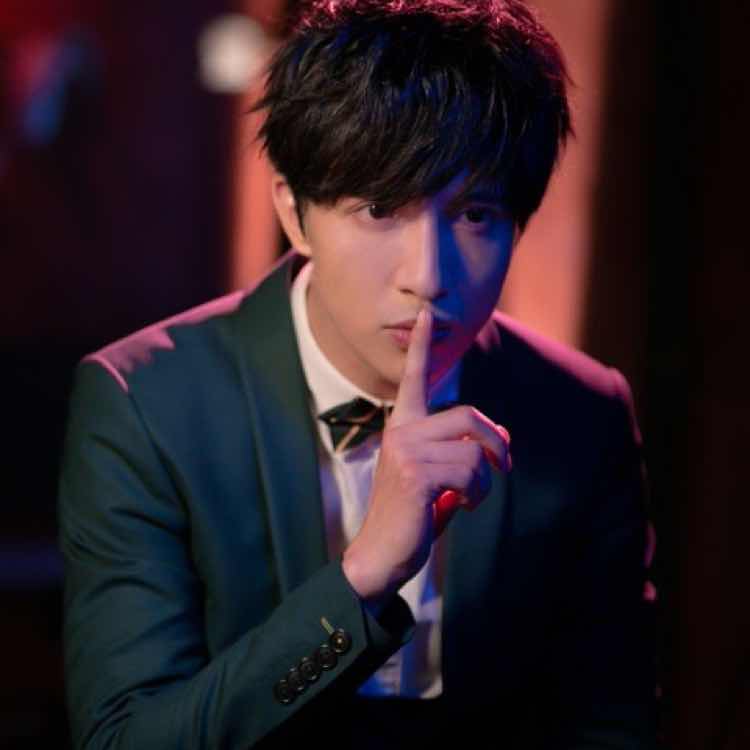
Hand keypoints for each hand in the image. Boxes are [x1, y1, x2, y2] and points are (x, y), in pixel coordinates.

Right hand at [342, 306, 510, 605]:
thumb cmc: (412, 515)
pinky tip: (464, 506)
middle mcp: (401, 431)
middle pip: (469, 416)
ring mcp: (405, 450)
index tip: (424, 313)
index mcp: (402, 426)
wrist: (382, 554)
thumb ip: (463, 453)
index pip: (412, 379)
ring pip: (474, 451)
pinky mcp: (415, 474)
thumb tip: (504, 437)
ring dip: (485, 482)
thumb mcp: (441, 477)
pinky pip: (470, 472)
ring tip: (471, 499)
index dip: (420, 346)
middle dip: (497, 443)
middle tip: (504, 467)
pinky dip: (478, 493)